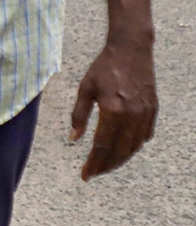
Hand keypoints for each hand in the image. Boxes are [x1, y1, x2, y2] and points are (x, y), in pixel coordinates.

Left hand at [70, 33, 157, 180]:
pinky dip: (133, 146)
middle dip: (106, 166)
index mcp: (112, 111)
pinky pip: (144, 136)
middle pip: (119, 151)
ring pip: (133, 147)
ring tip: (106, 164)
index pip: (102, 146)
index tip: (85, 175)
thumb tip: (73, 138)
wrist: (131, 50)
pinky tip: (123, 149)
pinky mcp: (153, 111)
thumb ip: (79, 114)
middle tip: (94, 173)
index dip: (93, 163)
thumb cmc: (104, 67)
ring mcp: (145, 115)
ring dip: (120, 159)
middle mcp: (131, 116)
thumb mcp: (85, 88)